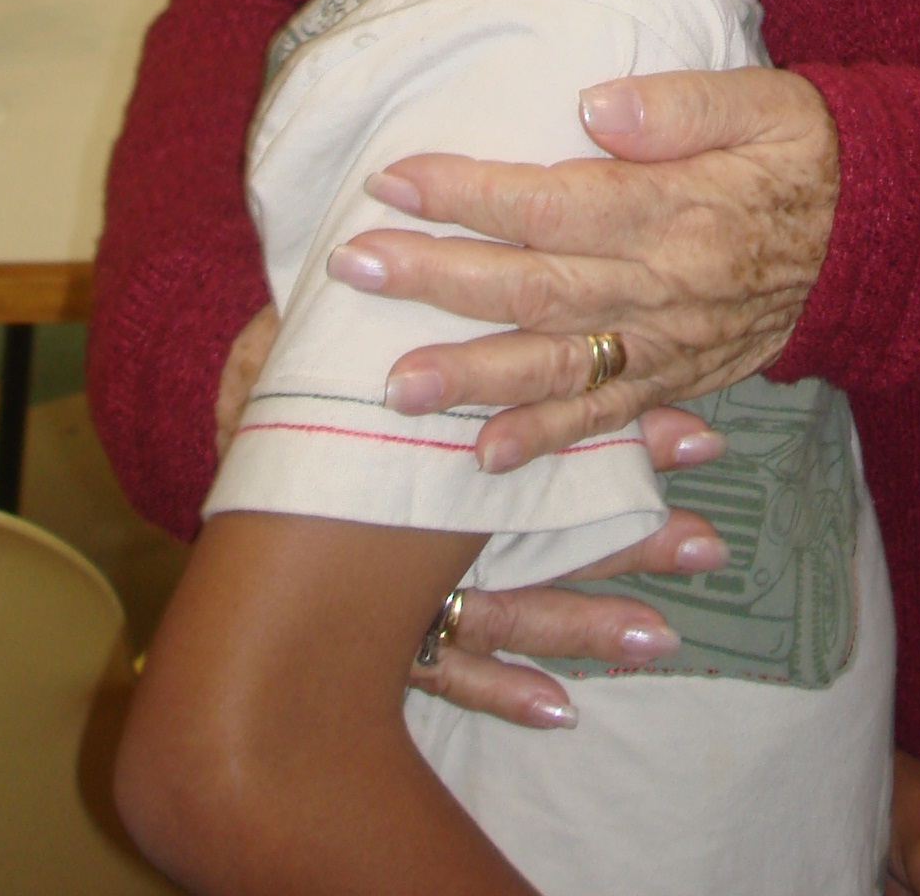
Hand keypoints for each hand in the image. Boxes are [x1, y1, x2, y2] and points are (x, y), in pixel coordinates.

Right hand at [211, 310, 733, 729]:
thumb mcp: (356, 304)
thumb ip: (440, 286)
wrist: (208, 420)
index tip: (704, 440)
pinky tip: (560, 711)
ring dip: (580, 621)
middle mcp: (411, 499)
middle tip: (710, 546)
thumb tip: (558, 208)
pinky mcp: (363, 626)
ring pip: (497, 605)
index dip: (626, 435)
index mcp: (425, 419)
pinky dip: (496, 688)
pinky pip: (437, 667)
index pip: (546, 429)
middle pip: (534, 524)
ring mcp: (387, 574)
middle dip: (624, 536)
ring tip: (662, 637)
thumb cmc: (292, 351)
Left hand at [328, 65, 839, 471]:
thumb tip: (593, 104)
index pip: (552, 202)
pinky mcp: (682, 378)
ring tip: (393, 386)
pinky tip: (484, 455)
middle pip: (534, 287)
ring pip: (556, 364)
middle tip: (354, 271)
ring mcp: (672, 343)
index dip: (469, 195)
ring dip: (471, 376)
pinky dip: (547, 440)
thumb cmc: (813, 151)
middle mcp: (666, 286)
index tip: (393, 181)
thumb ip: (681, 103)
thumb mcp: (767, 100)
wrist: (886, 236)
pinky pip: (608, 417)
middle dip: (438, 281)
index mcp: (679, 209)